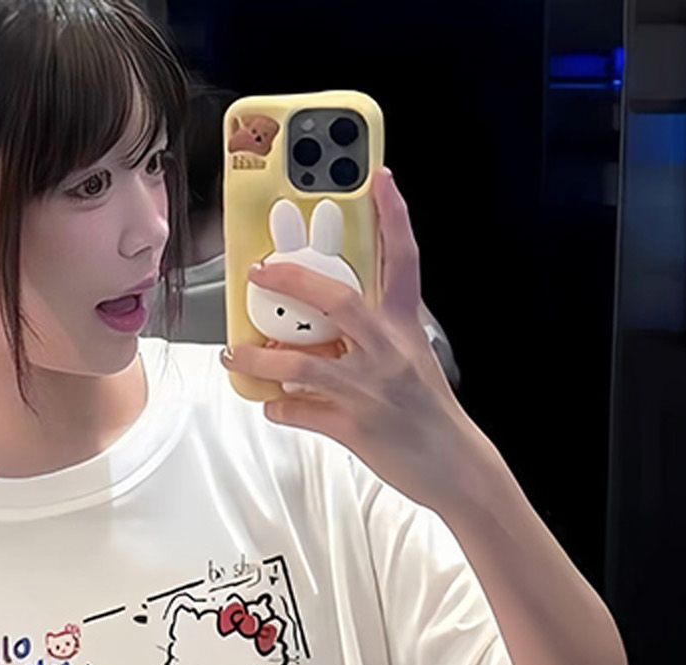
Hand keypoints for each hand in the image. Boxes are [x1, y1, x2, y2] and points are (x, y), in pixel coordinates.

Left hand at [220, 168, 496, 515]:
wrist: (452, 465)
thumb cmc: (430, 413)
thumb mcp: (412, 361)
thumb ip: (375, 338)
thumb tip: (329, 332)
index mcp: (404, 328)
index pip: (403, 260)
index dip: (394, 216)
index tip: (380, 178)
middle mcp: (386, 350)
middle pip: (337, 300)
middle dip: (293, 282)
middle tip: (259, 271)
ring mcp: (368, 389)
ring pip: (302, 365)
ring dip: (260, 360)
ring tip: (233, 356)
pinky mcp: (354, 427)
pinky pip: (302, 413)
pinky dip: (281, 408)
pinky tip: (271, 405)